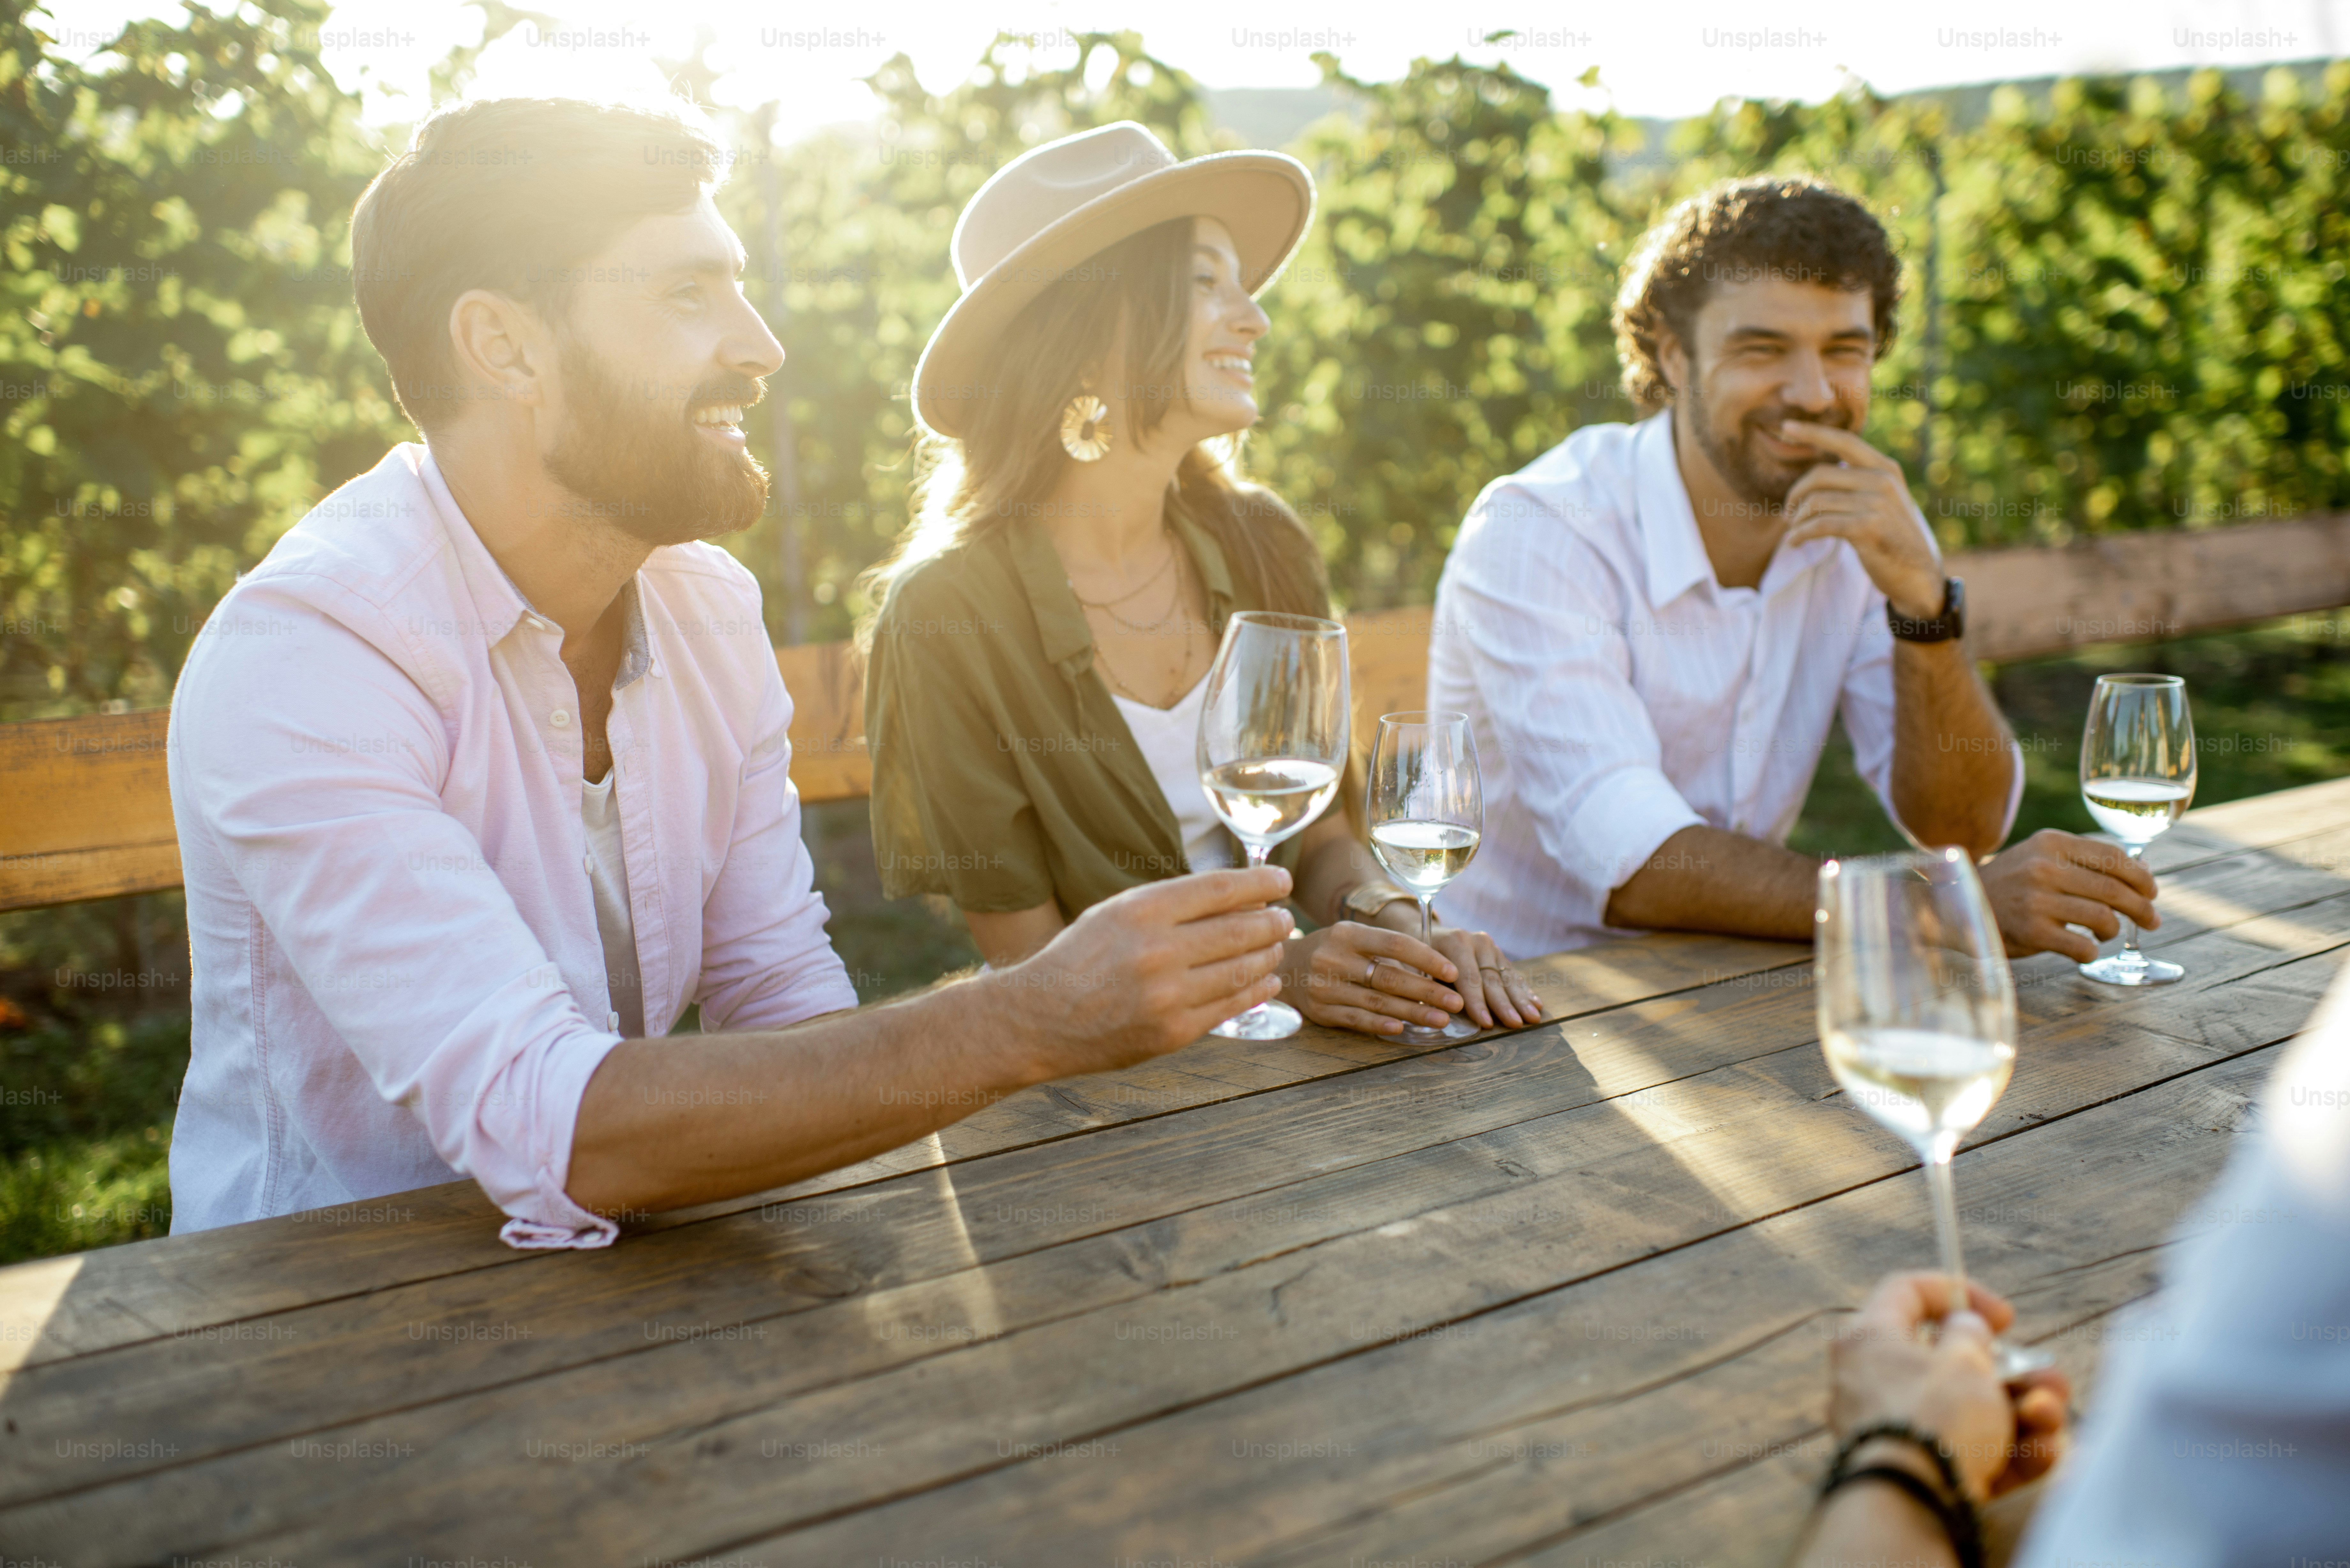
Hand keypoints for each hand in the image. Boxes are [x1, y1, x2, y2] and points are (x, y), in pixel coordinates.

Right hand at [1004, 866, 1294, 1075]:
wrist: (1039, 1019)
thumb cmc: (1080, 959)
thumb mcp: (1116, 913)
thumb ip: (1170, 904)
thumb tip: (1237, 896)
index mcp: (1141, 911)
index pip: (1219, 888)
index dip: (1259, 882)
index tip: (1282, 880)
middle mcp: (1157, 951)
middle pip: (1240, 929)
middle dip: (1272, 922)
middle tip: (1285, 919)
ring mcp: (1167, 995)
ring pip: (1242, 969)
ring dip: (1269, 955)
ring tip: (1277, 947)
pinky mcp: (1173, 1032)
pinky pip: (1230, 1007)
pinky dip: (1256, 990)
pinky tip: (1267, 981)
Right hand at [1281, 920, 1465, 1035]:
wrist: (1283, 967)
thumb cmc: (1331, 950)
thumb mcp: (1353, 938)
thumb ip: (1385, 950)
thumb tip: (1433, 970)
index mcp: (1347, 933)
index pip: (1395, 944)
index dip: (1427, 958)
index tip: (1453, 972)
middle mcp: (1334, 958)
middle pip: (1390, 976)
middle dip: (1428, 991)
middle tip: (1456, 1002)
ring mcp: (1325, 986)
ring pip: (1377, 1001)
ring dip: (1413, 1012)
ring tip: (1441, 1019)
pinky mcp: (1321, 1011)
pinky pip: (1356, 1019)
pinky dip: (1380, 1024)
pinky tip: (1402, 1029)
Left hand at [1427, 926, 1540, 1028]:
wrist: (1426, 933)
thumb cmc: (1417, 959)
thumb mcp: (1416, 968)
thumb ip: (1431, 988)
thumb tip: (1447, 1011)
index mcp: (1454, 943)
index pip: (1468, 978)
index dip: (1477, 1002)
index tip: (1485, 1023)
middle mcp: (1476, 942)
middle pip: (1491, 978)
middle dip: (1504, 1004)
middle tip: (1515, 1024)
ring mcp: (1489, 947)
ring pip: (1506, 976)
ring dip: (1520, 999)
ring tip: (1533, 1018)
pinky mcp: (1497, 953)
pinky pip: (1512, 973)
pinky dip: (1523, 990)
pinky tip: (1536, 1004)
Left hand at [1776, 421, 1944, 621]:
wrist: (1917, 575)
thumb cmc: (1891, 538)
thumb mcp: (1883, 501)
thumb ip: (1859, 482)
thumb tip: (1817, 475)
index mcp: (1885, 468)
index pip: (1844, 441)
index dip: (1813, 432)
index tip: (1786, 426)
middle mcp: (1883, 481)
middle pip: (1819, 475)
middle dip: (1795, 495)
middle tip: (1787, 514)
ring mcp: (1877, 503)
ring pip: (1815, 501)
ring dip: (1796, 520)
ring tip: (1793, 531)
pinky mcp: (1868, 528)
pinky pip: (1819, 524)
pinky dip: (1800, 534)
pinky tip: (1794, 542)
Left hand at [1829, 1272, 2071, 1502]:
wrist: (1912, 1502)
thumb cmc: (1935, 1416)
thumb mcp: (1964, 1360)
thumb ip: (1969, 1336)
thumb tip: (1963, 1326)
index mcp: (1870, 1339)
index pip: (1907, 1293)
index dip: (1958, 1293)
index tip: (2004, 1318)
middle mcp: (1875, 1382)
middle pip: (1954, 1365)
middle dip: (2015, 1373)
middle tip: (2050, 1382)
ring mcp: (1900, 1431)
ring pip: (1971, 1412)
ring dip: (2023, 1413)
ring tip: (2050, 1417)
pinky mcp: (1923, 1474)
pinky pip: (1970, 1454)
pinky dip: (2010, 1453)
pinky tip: (2046, 1453)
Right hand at [1979, 828, 2160, 961]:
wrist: (1958, 905)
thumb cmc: (2011, 883)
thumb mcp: (2040, 856)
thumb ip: (2083, 859)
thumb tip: (2142, 870)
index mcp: (2050, 843)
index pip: (2113, 857)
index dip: (2142, 877)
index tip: (2152, 892)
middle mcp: (2043, 867)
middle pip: (2114, 889)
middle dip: (2142, 908)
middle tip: (2152, 921)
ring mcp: (2036, 900)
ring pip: (2103, 917)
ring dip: (2114, 930)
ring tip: (2106, 934)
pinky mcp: (2031, 932)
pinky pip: (2081, 946)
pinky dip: (2091, 952)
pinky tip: (2084, 950)